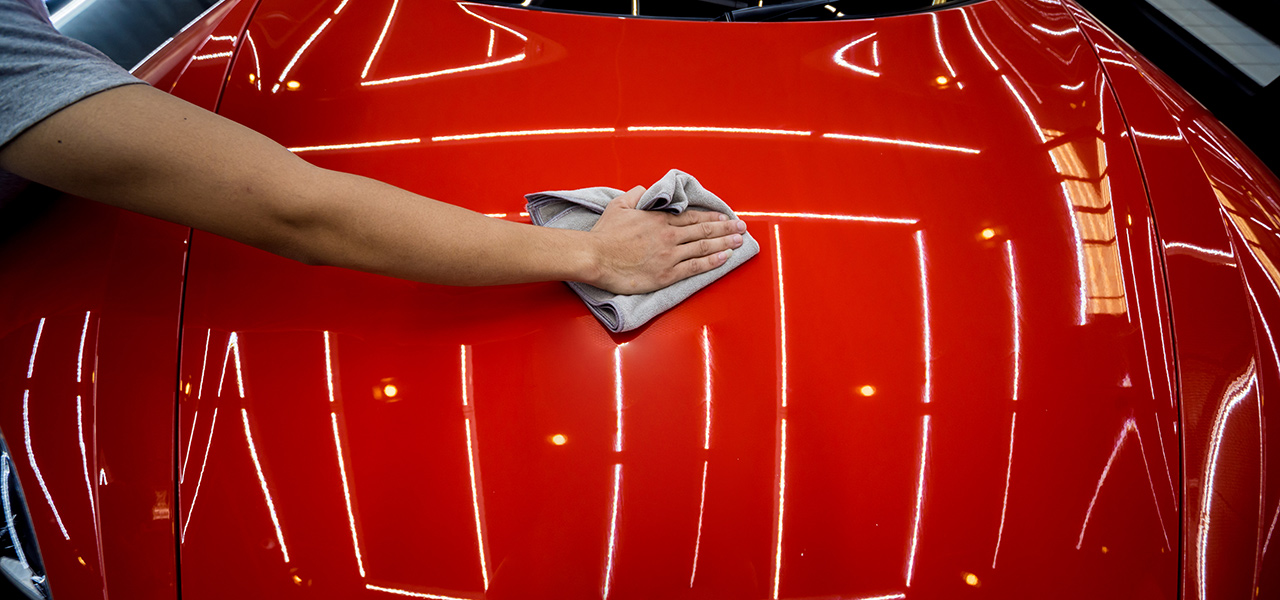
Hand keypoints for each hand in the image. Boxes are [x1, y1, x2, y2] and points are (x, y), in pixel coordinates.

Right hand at [586, 185, 747, 294]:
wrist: (596, 257)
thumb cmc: (605, 234)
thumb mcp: (619, 205)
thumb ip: (636, 194)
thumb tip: (646, 190)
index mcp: (660, 219)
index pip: (693, 216)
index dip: (712, 216)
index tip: (725, 216)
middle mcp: (669, 235)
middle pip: (704, 230)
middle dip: (726, 228)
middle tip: (741, 228)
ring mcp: (670, 255)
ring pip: (703, 247)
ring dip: (724, 243)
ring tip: (738, 241)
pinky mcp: (667, 274)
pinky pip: (695, 267)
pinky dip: (711, 262)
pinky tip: (724, 258)